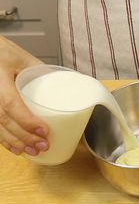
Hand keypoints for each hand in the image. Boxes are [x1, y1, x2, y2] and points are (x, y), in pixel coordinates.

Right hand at [0, 36, 48, 155]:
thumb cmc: (4, 52)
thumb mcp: (24, 58)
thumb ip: (42, 73)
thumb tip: (68, 89)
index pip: (10, 103)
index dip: (26, 120)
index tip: (44, 130)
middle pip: (4, 119)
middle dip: (25, 136)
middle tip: (43, 145)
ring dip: (16, 142)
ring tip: (34, 151)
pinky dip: (5, 141)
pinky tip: (17, 149)